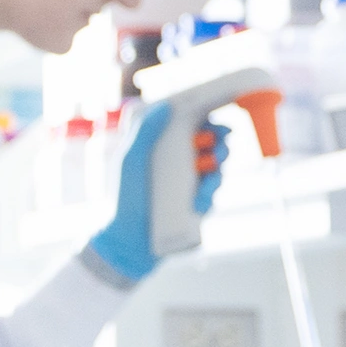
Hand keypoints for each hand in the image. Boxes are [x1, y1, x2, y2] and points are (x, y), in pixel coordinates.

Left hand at [84, 98, 230, 284]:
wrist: (127, 241)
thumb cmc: (124, 198)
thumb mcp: (131, 162)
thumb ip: (143, 133)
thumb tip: (165, 105)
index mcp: (163, 149)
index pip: (192, 127)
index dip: (210, 120)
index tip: (221, 119)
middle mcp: (178, 164)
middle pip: (212, 145)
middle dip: (221, 143)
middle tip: (218, 147)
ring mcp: (189, 185)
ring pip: (218, 168)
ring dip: (219, 168)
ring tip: (209, 173)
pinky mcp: (196, 204)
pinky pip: (213, 194)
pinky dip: (209, 194)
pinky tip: (198, 200)